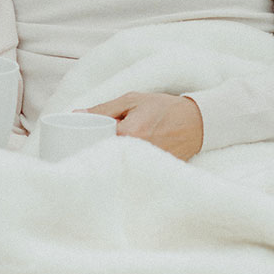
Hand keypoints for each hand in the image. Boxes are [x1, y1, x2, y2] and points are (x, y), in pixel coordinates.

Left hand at [86, 92, 203, 159]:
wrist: (196, 121)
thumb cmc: (163, 108)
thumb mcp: (132, 101)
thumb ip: (103, 109)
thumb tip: (77, 115)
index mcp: (128, 133)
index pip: (95, 141)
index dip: (87, 139)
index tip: (82, 137)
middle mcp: (136, 152)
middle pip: (104, 156)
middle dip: (98, 150)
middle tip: (98, 143)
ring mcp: (145, 164)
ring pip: (116, 165)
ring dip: (111, 158)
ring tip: (118, 148)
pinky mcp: (152, 172)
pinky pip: (131, 170)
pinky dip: (126, 164)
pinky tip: (128, 157)